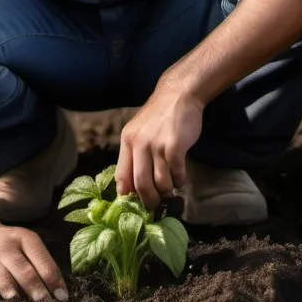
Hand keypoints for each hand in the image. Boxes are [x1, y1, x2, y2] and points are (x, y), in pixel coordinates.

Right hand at [0, 219, 67, 301]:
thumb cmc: (8, 245)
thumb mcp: (25, 244)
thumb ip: (40, 265)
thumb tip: (58, 295)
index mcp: (24, 238)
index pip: (42, 261)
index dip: (53, 281)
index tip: (62, 299)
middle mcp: (4, 244)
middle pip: (23, 270)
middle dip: (36, 289)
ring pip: (0, 277)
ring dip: (12, 293)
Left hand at [116, 83, 203, 210]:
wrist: (178, 94)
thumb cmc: (160, 116)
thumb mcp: (139, 131)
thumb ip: (135, 154)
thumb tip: (131, 185)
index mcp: (127, 141)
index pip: (122, 175)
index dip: (127, 194)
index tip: (134, 202)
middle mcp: (139, 144)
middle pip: (141, 184)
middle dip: (149, 200)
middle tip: (154, 206)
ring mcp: (157, 145)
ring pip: (160, 182)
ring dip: (167, 191)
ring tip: (170, 189)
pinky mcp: (175, 146)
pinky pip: (176, 174)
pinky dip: (179, 181)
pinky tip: (180, 179)